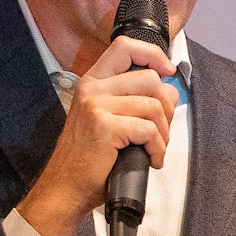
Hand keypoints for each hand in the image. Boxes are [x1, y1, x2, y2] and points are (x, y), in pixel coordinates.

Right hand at [16, 34, 181, 235]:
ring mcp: (97, 106)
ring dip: (163, 132)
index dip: (153, 54)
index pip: (125, 47)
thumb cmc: (88, 159)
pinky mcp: (105, 127)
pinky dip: (158, 148)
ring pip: (154, 106)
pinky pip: (148, 130)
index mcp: (92, 82)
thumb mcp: (106, 119)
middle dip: (166, 107)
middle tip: (161, 130)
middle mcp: (92, 89)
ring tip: (155, 149)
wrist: (65, 187)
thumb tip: (171, 91)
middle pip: (150, 79)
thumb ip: (133, 100)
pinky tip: (151, 160)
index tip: (168, 71)